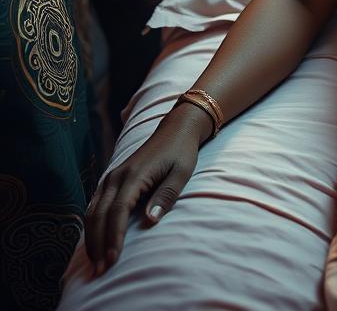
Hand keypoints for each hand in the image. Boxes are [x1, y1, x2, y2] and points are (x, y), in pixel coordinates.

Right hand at [84, 103, 208, 274]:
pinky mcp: (111, 180)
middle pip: (99, 215)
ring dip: (92, 238)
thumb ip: (165, 195)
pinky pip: (95, 205)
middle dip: (98, 244)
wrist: (175, 129)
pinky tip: (95, 241)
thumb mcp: (181, 172)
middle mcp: (117, 176)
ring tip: (96, 263)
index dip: (113, 238)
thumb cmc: (181, 152)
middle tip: (100, 270)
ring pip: (93, 212)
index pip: (117, 212)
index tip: (113, 260)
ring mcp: (111, 177)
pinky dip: (92, 225)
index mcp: (134, 175)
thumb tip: (149, 221)